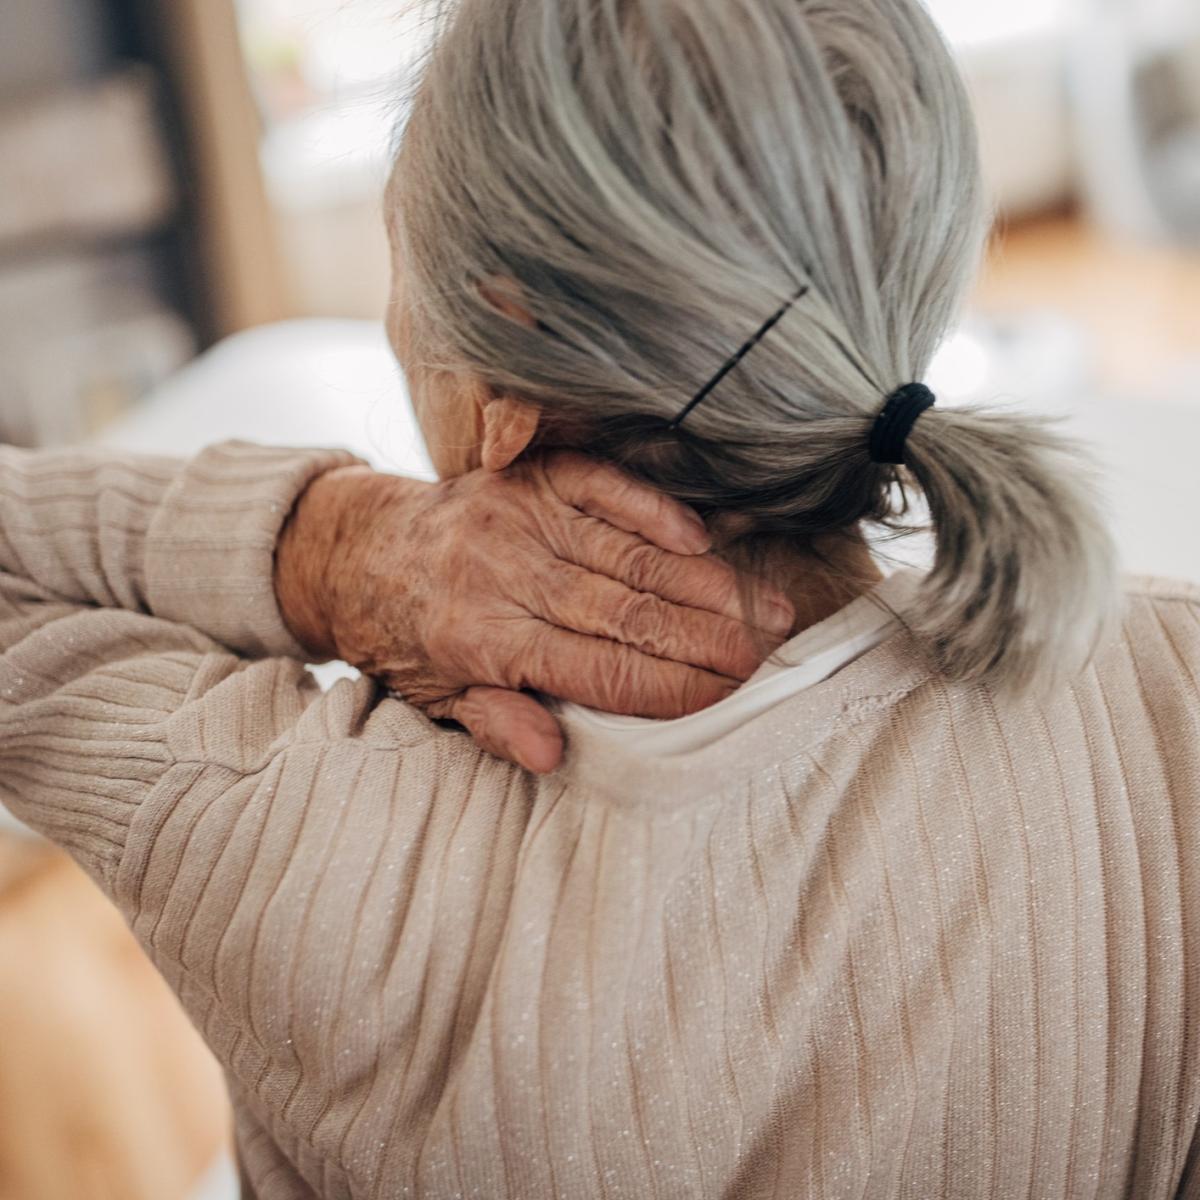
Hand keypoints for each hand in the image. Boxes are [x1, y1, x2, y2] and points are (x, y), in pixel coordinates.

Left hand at [275, 452, 793, 771]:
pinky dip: (652, 511)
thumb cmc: (402, 636)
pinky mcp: (526, 478)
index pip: (599, 671)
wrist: (352, 549)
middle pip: (627, 613)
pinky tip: (699, 537)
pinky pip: (600, 488)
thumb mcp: (433, 698)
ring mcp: (517, 518)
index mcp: (481, 639)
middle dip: (708, 639)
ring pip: (627, 555)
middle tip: (771, 658)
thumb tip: (552, 755)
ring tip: (763, 607)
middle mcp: (504, 574)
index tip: (728, 698)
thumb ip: (494, 722)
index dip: (670, 687)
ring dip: (702, 583)